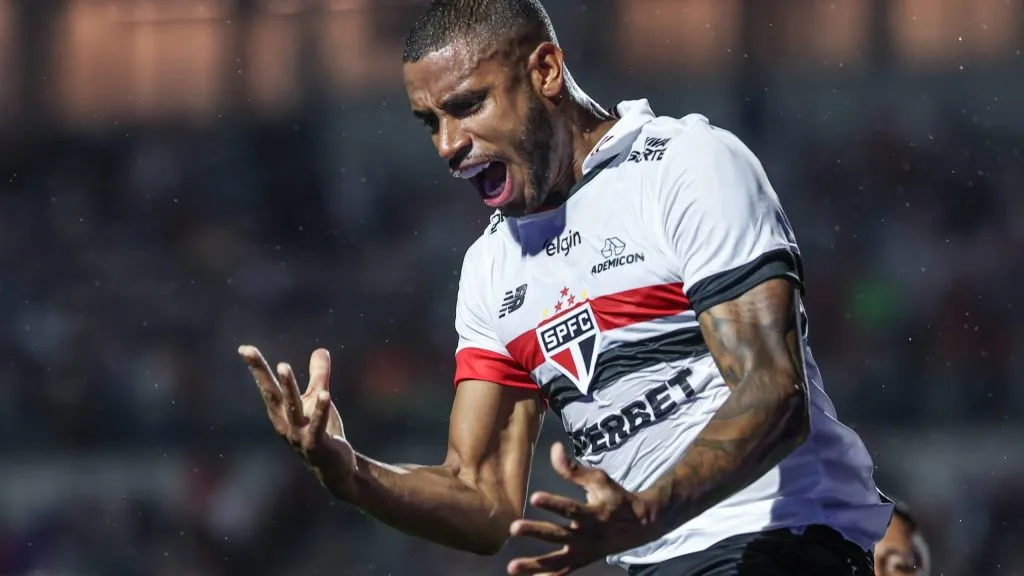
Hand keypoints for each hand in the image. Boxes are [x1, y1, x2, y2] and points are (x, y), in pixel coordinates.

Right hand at [239, 345, 354, 482]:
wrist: (334, 467)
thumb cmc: (322, 432)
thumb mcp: (318, 400)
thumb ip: (319, 375)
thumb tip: (320, 349)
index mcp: (281, 412)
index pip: (267, 386)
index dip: (256, 367)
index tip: (244, 347)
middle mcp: (284, 422)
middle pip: (271, 394)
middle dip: (261, 373)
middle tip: (250, 353)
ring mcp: (298, 434)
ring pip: (291, 407)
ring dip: (287, 387)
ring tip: (283, 366)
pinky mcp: (316, 444)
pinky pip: (317, 424)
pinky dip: (321, 410)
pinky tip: (325, 394)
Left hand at [507, 443, 663, 574]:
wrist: (640, 526)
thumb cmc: (615, 498)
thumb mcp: (599, 480)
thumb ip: (574, 469)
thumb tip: (554, 448)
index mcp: (594, 514)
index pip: (571, 508)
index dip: (553, 503)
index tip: (534, 496)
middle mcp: (587, 536)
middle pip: (558, 535)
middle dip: (536, 532)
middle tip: (514, 528)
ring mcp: (584, 552)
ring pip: (557, 561)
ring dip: (534, 564)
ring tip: (511, 566)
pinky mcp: (581, 561)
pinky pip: (562, 573)